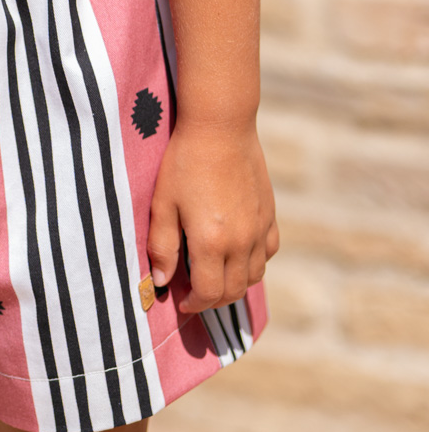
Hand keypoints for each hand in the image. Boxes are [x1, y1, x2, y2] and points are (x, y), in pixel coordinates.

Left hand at [147, 120, 278, 315]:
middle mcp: (241, 242)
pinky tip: (238, 253)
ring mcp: (259, 229)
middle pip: (233, 290)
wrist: (220, 126)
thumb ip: (162, 246)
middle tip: (195, 293)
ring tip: (214, 275)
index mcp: (211, 242)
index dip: (193, 305)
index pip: (208, 293)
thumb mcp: (163, 203)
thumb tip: (161, 282)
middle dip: (212, 300)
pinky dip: (255, 262)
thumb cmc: (185, 162)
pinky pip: (268, 252)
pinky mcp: (270, 214)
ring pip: (254, 276)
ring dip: (234, 284)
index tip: (181, 302)